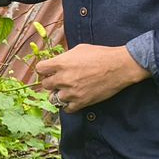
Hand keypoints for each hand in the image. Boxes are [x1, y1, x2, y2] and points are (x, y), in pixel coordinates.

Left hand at [33, 43, 148, 112]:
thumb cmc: (101, 55)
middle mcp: (63, 78)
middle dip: (52, 82)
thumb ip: (65, 57)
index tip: (49, 71)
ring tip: (67, 90)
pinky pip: (66, 109)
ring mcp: (71, 92)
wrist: (119, 66)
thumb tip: (58, 62)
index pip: (40, 69)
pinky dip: (68, 105)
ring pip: (54, 98)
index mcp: (61, 63)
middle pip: (45, 85)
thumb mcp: (79, 49)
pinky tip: (73, 99)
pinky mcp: (81, 102)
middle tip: (59, 81)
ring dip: (59, 94)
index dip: (44, 70)